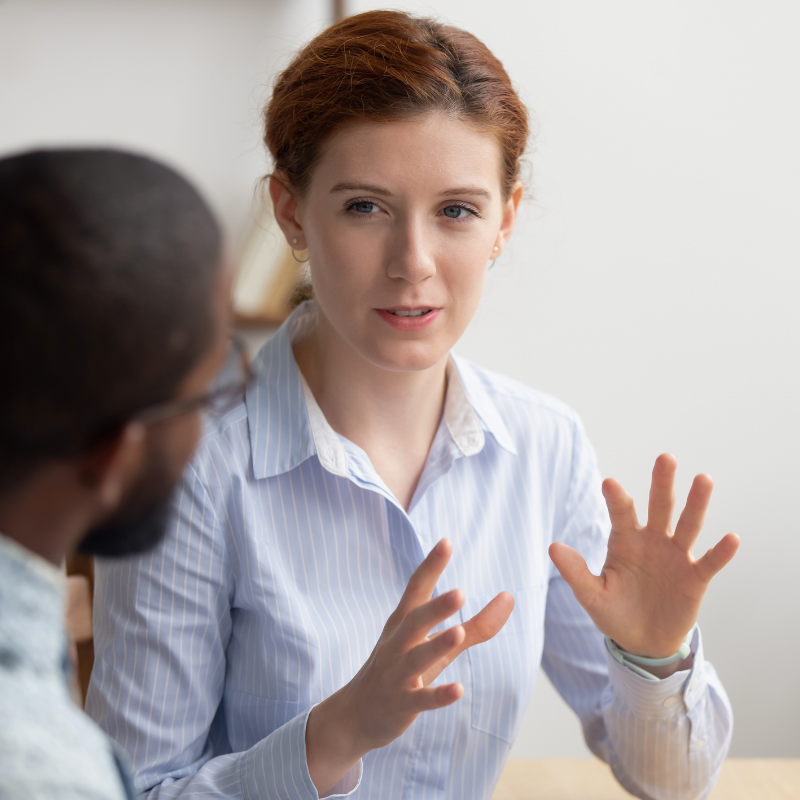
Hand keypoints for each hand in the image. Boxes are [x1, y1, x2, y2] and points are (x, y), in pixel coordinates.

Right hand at [306, 538, 512, 794]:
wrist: (356, 713)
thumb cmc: (402, 669)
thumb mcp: (436, 645)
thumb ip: (475, 624)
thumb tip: (509, 597)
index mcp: (403, 623)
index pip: (416, 589)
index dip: (430, 567)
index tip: (446, 542)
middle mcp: (398, 644)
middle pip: (415, 621)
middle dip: (435, 607)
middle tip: (459, 592)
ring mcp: (397, 674)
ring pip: (417, 658)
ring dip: (437, 646)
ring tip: (458, 632)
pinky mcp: (401, 704)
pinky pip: (420, 699)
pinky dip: (438, 695)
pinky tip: (458, 690)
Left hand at [549, 453, 738, 659]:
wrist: (642, 643)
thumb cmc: (615, 612)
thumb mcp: (592, 595)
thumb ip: (575, 572)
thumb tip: (552, 547)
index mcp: (625, 540)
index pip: (621, 513)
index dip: (616, 498)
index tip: (609, 482)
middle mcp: (652, 540)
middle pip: (659, 506)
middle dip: (662, 482)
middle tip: (666, 457)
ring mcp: (675, 557)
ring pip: (688, 524)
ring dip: (696, 503)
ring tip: (704, 478)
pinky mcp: (695, 578)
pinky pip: (710, 562)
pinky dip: (722, 551)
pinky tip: (732, 537)